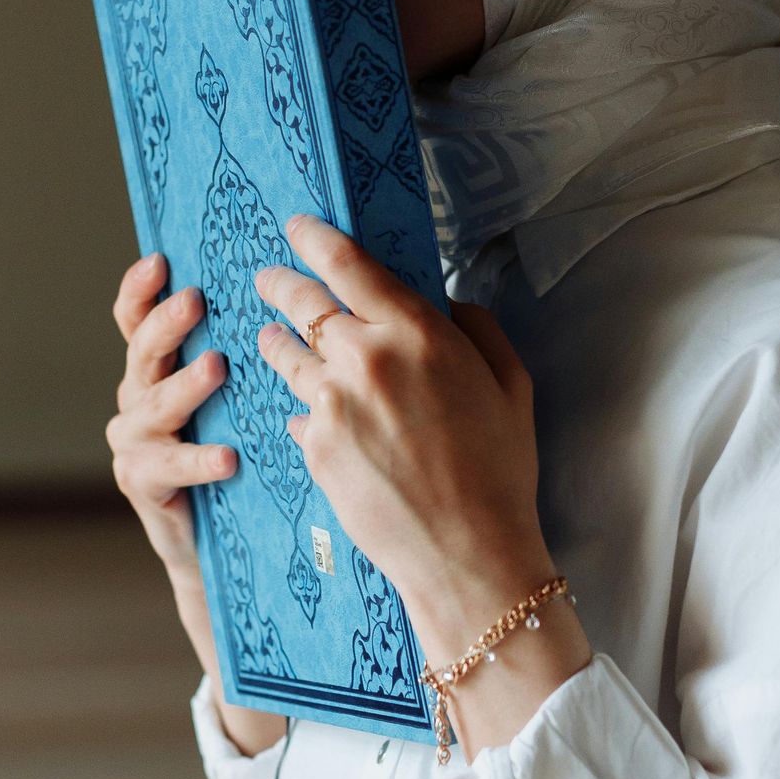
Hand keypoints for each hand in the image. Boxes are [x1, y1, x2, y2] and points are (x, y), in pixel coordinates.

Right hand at [106, 253, 233, 575]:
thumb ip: (242, 355)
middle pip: (142, 352)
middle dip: (167, 324)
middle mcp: (136, 398)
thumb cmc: (238, 454)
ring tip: (216, 368)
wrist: (216, 540)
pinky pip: (169, 467)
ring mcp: (133, 441)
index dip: (140, 289)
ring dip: (185, 386)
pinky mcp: (141, 483)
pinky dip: (198, 461)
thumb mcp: (238, 398)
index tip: (159, 261)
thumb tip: (287, 296)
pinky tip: (228, 458)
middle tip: (195, 300)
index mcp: (155, 369)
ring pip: (155, 406)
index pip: (135, 319)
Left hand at [253, 217, 590, 748]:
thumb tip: (445, 304)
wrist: (467, 552)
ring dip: (275, 340)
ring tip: (269, 335)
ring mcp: (333, 404)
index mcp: (418, 332)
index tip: (297, 226)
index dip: (314, 238)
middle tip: (268, 278)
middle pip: (303, 302)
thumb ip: (476, 329)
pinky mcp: (315, 447)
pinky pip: (299, 413)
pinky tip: (308, 410)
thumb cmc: (499, 470)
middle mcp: (366, 359)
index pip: (348, 264)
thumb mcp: (511, 385)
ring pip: (286, 356)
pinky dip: (303, 406)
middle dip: (280, 283)